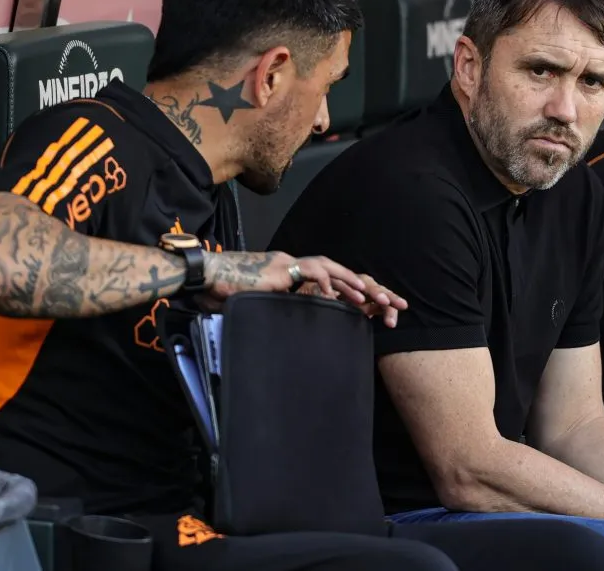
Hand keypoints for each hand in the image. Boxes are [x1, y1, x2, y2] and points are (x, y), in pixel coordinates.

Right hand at [202, 251, 407, 325]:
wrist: (207, 280)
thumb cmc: (231, 298)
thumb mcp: (269, 312)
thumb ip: (289, 317)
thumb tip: (303, 336)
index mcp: (300, 278)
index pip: (338, 284)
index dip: (361, 297)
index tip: (382, 312)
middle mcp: (298, 268)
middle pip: (344, 274)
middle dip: (371, 289)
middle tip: (396, 305)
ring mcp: (289, 265)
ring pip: (332, 269)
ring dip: (355, 284)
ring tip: (376, 299)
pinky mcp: (279, 269)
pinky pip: (308, 272)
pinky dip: (325, 282)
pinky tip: (338, 295)